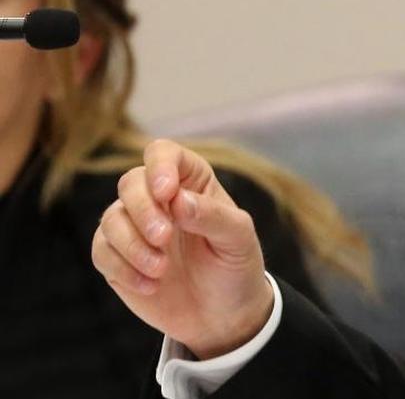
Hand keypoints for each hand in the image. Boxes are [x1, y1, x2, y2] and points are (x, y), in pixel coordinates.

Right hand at [91, 139, 273, 358]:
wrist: (223, 316)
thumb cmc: (236, 268)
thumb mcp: (238, 240)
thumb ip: (213, 216)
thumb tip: (177, 200)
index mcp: (191, 182)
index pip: (164, 153)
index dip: (160, 166)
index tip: (168, 192)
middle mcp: (158, 199)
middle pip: (130, 183)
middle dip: (143, 209)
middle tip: (164, 238)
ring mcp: (135, 227)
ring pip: (111, 218)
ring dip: (132, 244)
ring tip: (161, 270)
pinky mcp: (117, 258)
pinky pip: (102, 252)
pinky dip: (123, 268)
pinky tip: (151, 286)